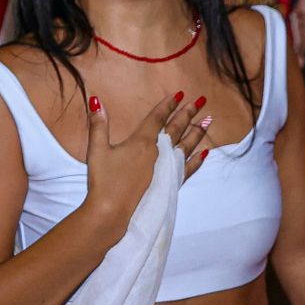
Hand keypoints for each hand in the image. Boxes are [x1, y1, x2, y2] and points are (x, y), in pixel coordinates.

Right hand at [81, 91, 211, 228]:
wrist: (112, 210)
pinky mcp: (170, 182)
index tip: (180, 93)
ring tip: (208, 120)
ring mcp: (167, 168)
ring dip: (197, 132)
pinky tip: (205, 153)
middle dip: (188, 113)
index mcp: (142, 141)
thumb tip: (96, 101)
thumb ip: (98, 125)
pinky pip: (189, 168)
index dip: (168, 104)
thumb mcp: (97, 150)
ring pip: (187, 145)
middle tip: (201, 100)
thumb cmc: (103, 180)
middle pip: (177, 128)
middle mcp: (159, 152)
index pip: (158, 117)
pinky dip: (198, 159)